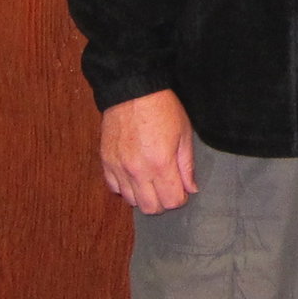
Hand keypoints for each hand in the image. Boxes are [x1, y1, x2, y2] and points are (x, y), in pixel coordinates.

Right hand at [101, 90, 197, 213]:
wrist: (133, 90)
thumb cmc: (162, 109)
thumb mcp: (184, 133)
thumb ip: (187, 165)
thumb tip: (191, 188)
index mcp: (160, 164)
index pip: (171, 201)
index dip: (180, 198)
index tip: (182, 189)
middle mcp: (137, 171)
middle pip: (150, 208)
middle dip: (163, 202)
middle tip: (168, 188)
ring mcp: (119, 168)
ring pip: (131, 201)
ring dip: (144, 196)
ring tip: (151, 181)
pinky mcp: (106, 162)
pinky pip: (113, 188)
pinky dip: (125, 187)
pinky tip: (134, 176)